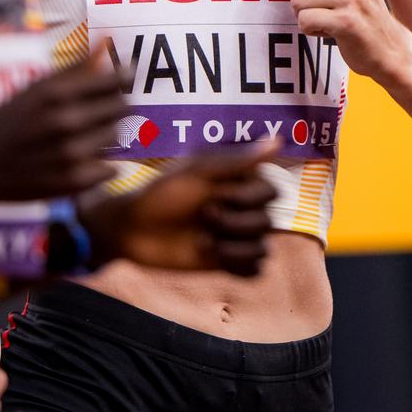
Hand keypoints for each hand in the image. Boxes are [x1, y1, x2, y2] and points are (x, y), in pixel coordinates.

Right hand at [0, 49, 124, 201]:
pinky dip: (100, 163)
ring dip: (105, 133)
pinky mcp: (74, 182)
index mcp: (56, 94)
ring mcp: (72, 155)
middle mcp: (66, 123)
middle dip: (115, 105)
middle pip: (121, 108)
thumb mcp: (34, 88)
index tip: (125, 78)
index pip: (114, 81)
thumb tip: (106, 42)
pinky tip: (80, 158)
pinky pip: (110, 167)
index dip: (123, 79)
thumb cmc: (6, 121)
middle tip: (101, 107)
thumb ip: (73, 68)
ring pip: (115, 136)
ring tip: (82, 134)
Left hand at [82, 138, 276, 274]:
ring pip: (263, 249)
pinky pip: (256, 271)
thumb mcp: (198, 173)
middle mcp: (242, 208)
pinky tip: (213, 257)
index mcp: (239, 182)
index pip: (271, 191)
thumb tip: (279, 140)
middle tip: (203, 216)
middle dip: (235, 223)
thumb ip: (238, 161)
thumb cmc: (161, 194)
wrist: (133, 229)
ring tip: (204, 240)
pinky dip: (237, 266)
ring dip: (234, 248)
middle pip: (269, 222)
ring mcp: (236, 237)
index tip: (217, 194)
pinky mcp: (228, 262)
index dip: (247, 198)